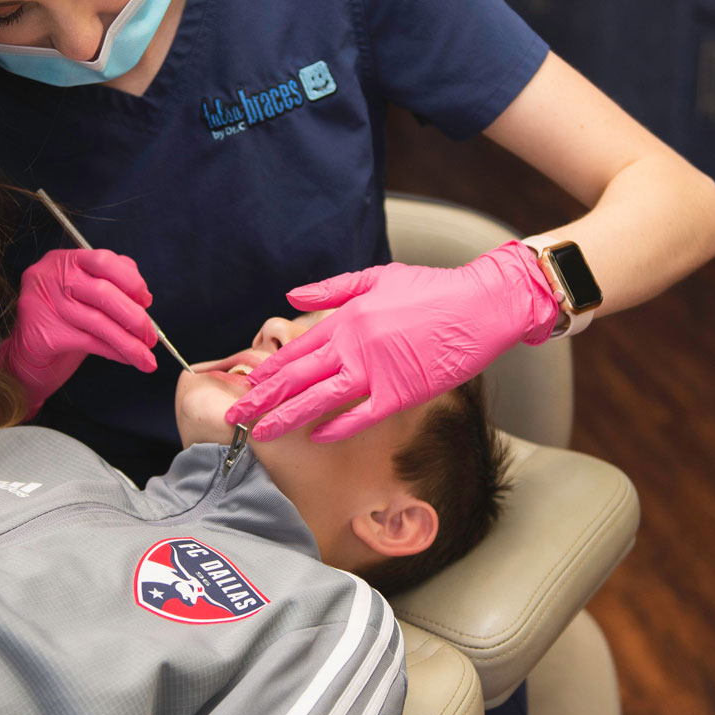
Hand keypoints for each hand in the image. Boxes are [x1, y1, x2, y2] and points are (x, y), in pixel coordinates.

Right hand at [0, 249, 157, 416]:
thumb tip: (144, 297)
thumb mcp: (84, 296)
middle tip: (151, 336)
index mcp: (62, 260)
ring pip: (98, 321)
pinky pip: (89, 342)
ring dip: (128, 341)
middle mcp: (50, 276)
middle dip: (134, 316)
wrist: (26, 357)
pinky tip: (127, 359)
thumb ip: (109, 285)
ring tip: (146, 356)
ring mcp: (44, 303)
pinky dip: (114, 351)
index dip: (131, 280)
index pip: (103, 259)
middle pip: (103, 292)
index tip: (146, 301)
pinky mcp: (44, 332)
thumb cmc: (61, 323)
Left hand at [224, 242, 557, 441]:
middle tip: (233, 416)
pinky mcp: (401, 391)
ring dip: (285, 416)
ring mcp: (377, 370)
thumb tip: (290, 297)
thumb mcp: (377, 277)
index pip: (296, 349)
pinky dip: (337, 426)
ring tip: (258, 433)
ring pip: (319, 398)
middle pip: (297, 376)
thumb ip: (332, 289)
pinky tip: (315, 437)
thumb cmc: (432, 289)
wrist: (481, 304)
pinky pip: (361, 414)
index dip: (268, 370)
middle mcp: (354, 344)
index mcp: (347, 317)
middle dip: (261, 398)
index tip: (245, 385)